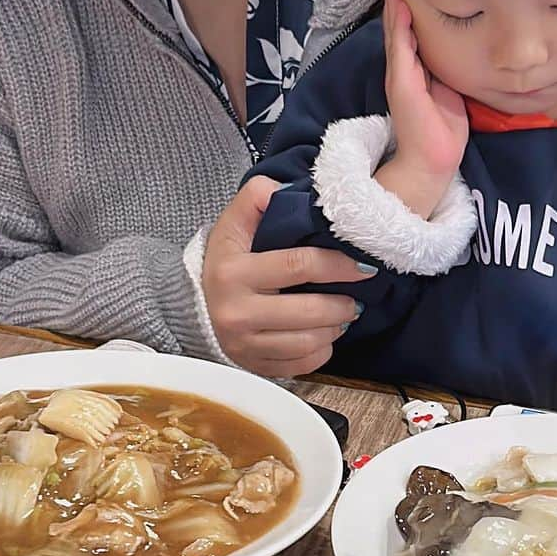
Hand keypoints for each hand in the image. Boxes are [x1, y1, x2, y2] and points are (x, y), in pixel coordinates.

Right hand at [201, 176, 370, 377]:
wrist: (193, 304)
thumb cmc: (227, 258)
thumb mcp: (234, 223)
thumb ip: (256, 197)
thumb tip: (281, 189)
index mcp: (233, 272)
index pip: (298, 266)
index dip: (336, 265)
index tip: (363, 266)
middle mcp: (235, 313)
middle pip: (307, 313)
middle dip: (342, 305)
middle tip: (356, 298)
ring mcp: (243, 345)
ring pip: (306, 343)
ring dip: (335, 328)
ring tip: (343, 315)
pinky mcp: (253, 366)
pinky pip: (299, 366)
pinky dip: (321, 352)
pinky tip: (325, 335)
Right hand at [376, 0, 468, 216]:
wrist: (432, 161)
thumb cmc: (443, 131)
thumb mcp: (448, 92)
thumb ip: (445, 73)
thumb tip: (459, 52)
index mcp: (414, 73)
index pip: (409, 36)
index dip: (407, 13)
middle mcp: (403, 71)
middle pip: (397, 30)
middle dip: (396, 3)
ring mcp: (399, 76)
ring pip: (395, 34)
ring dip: (394, 7)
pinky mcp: (401, 83)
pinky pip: (399, 47)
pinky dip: (398, 25)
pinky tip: (398, 5)